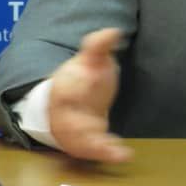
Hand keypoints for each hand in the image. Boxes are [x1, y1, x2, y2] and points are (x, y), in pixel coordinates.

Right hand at [48, 28, 132, 162]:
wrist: (73, 97)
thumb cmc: (84, 75)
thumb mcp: (92, 57)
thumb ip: (99, 45)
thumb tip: (113, 31)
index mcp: (63, 87)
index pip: (65, 90)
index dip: (76, 87)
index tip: (89, 81)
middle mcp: (63, 111)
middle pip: (68, 121)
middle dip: (82, 126)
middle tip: (98, 127)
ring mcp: (71, 128)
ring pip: (78, 141)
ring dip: (96, 146)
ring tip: (116, 151)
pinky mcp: (83, 142)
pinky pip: (90, 151)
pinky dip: (104, 154)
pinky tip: (122, 154)